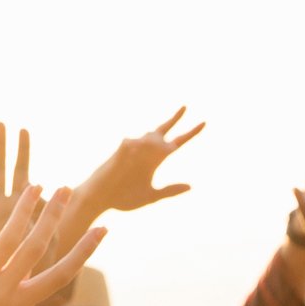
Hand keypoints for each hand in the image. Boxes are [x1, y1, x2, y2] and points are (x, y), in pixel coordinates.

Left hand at [0, 186, 104, 305]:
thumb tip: (28, 297)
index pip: (61, 274)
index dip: (84, 250)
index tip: (101, 229)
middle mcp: (4, 291)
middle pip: (37, 246)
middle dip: (55, 215)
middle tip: (66, 188)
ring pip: (9, 237)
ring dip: (25, 208)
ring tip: (34, 185)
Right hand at [78, 107, 204, 213]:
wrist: (100, 198)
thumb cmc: (122, 198)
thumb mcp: (151, 196)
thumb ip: (169, 191)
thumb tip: (191, 185)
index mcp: (155, 161)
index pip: (175, 143)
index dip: (190, 133)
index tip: (204, 122)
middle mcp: (146, 152)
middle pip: (163, 131)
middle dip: (174, 119)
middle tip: (186, 106)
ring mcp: (133, 150)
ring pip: (150, 137)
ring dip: (157, 144)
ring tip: (164, 151)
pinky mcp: (120, 150)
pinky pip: (133, 142)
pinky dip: (140, 146)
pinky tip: (139, 150)